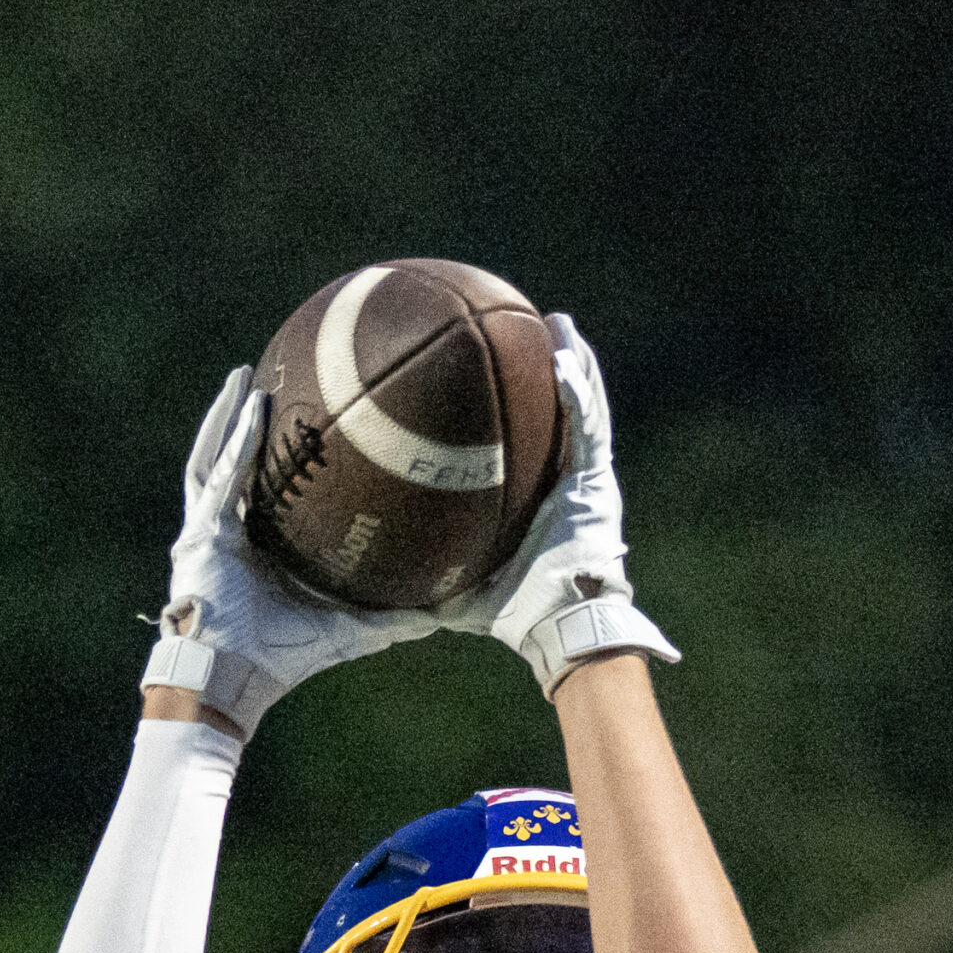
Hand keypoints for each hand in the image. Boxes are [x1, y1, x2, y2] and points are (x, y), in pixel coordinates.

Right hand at [141, 368, 439, 738]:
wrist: (232, 680)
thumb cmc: (280, 661)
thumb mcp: (345, 633)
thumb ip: (390, 619)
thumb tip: (445, 613)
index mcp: (257, 552)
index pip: (269, 497)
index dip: (280, 465)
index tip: (309, 431)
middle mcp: (230, 535)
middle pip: (237, 468)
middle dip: (248, 427)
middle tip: (273, 384)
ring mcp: (209, 531)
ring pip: (216, 460)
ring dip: (230, 418)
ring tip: (247, 378)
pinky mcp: (200, 533)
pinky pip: (219, 477)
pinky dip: (236, 441)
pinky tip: (253, 406)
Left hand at [441, 316, 678, 696]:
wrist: (564, 629)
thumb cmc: (515, 616)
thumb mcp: (455, 588)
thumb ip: (416, 573)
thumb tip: (355, 582)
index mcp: (540, 500)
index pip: (529, 443)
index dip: (517, 410)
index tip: (491, 377)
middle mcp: (566, 483)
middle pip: (560, 413)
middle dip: (545, 370)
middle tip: (526, 329)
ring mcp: (587, 480)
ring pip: (584, 407)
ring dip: (571, 362)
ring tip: (554, 323)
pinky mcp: (598, 482)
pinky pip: (588, 426)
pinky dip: (579, 390)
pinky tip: (561, 356)